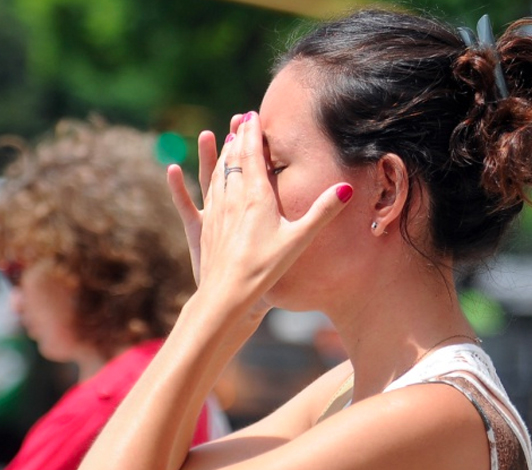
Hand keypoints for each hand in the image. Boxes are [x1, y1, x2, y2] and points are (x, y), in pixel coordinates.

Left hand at [166, 112, 352, 313]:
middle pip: (233, 158)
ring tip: (225, 138)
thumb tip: (346, 188)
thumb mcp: (299, 239)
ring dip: (222, 153)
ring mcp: (216, 211)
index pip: (253, 155)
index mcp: (256, 196)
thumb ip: (322, 212)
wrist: (228, 293)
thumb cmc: (266, 267)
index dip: (253, 133)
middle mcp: (232, 197)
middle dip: (239, 137)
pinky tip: (185, 170)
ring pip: (217, 173)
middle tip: (241, 120)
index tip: (253, 114)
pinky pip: (201, 194)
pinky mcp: (205, 226)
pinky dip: (198, 178)